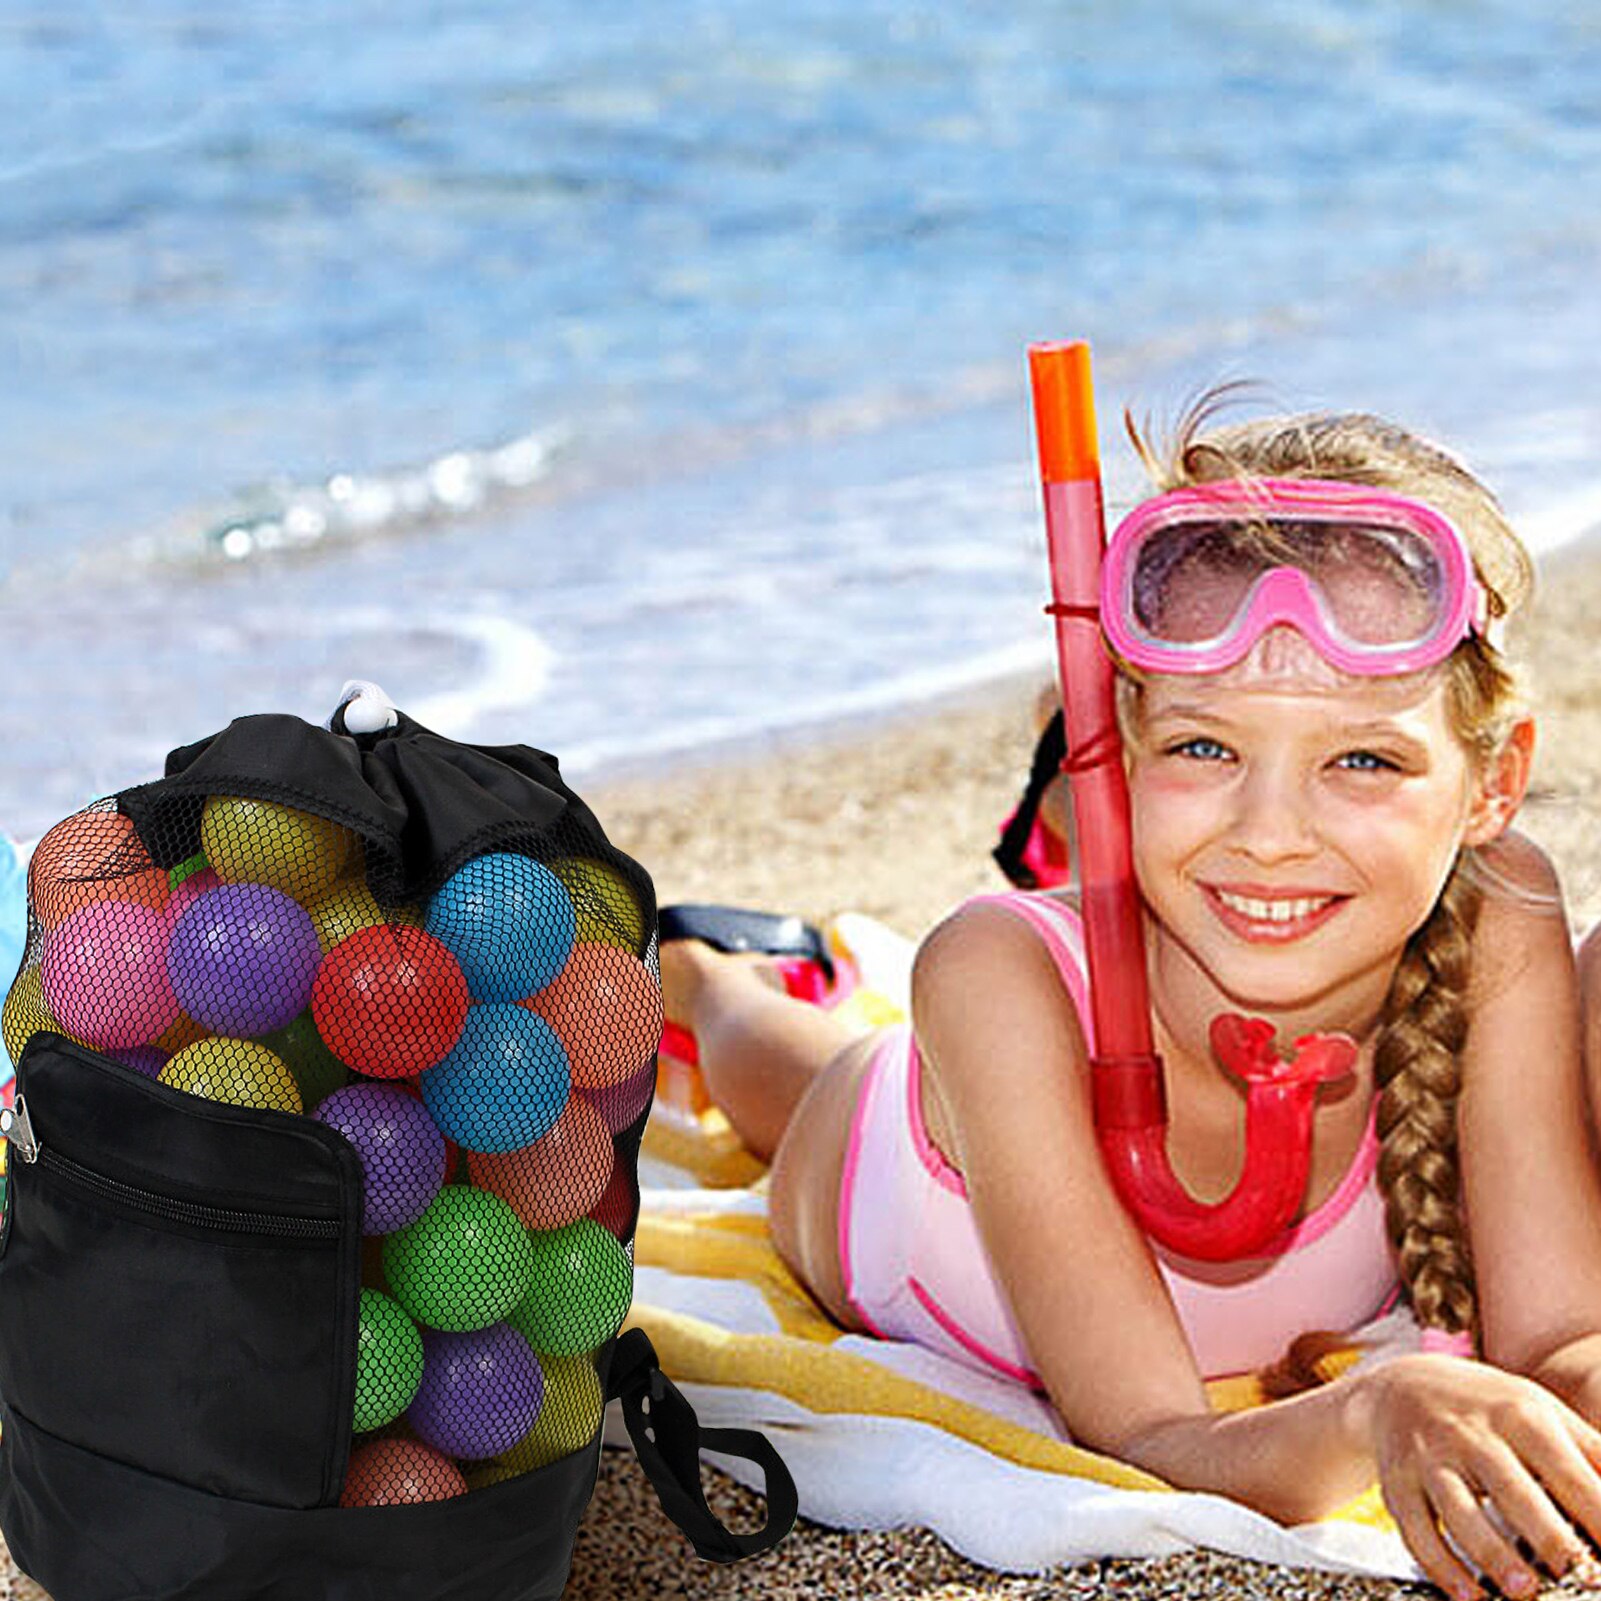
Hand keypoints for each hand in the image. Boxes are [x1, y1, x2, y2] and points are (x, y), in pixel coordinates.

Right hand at [1362, 1354, 1600, 1597]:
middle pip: (1512, 1489)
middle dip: (1549, 1538)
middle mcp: (1471, 1433)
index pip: (1566, 1470)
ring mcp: (1429, 1457)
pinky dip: (1441, 1565)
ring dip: (1492, 1554)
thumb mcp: (1540, 1408)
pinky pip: (1416, 1529)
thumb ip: (1591, 1451)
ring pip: (1459, 1511)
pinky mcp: (1398, 1483)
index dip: (1596, 1514)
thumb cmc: (1489, 1407)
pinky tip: (1468, 1595)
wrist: (1400, 1384)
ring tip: (1525, 1591)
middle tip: (1582, 1576)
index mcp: (1518, 1414)